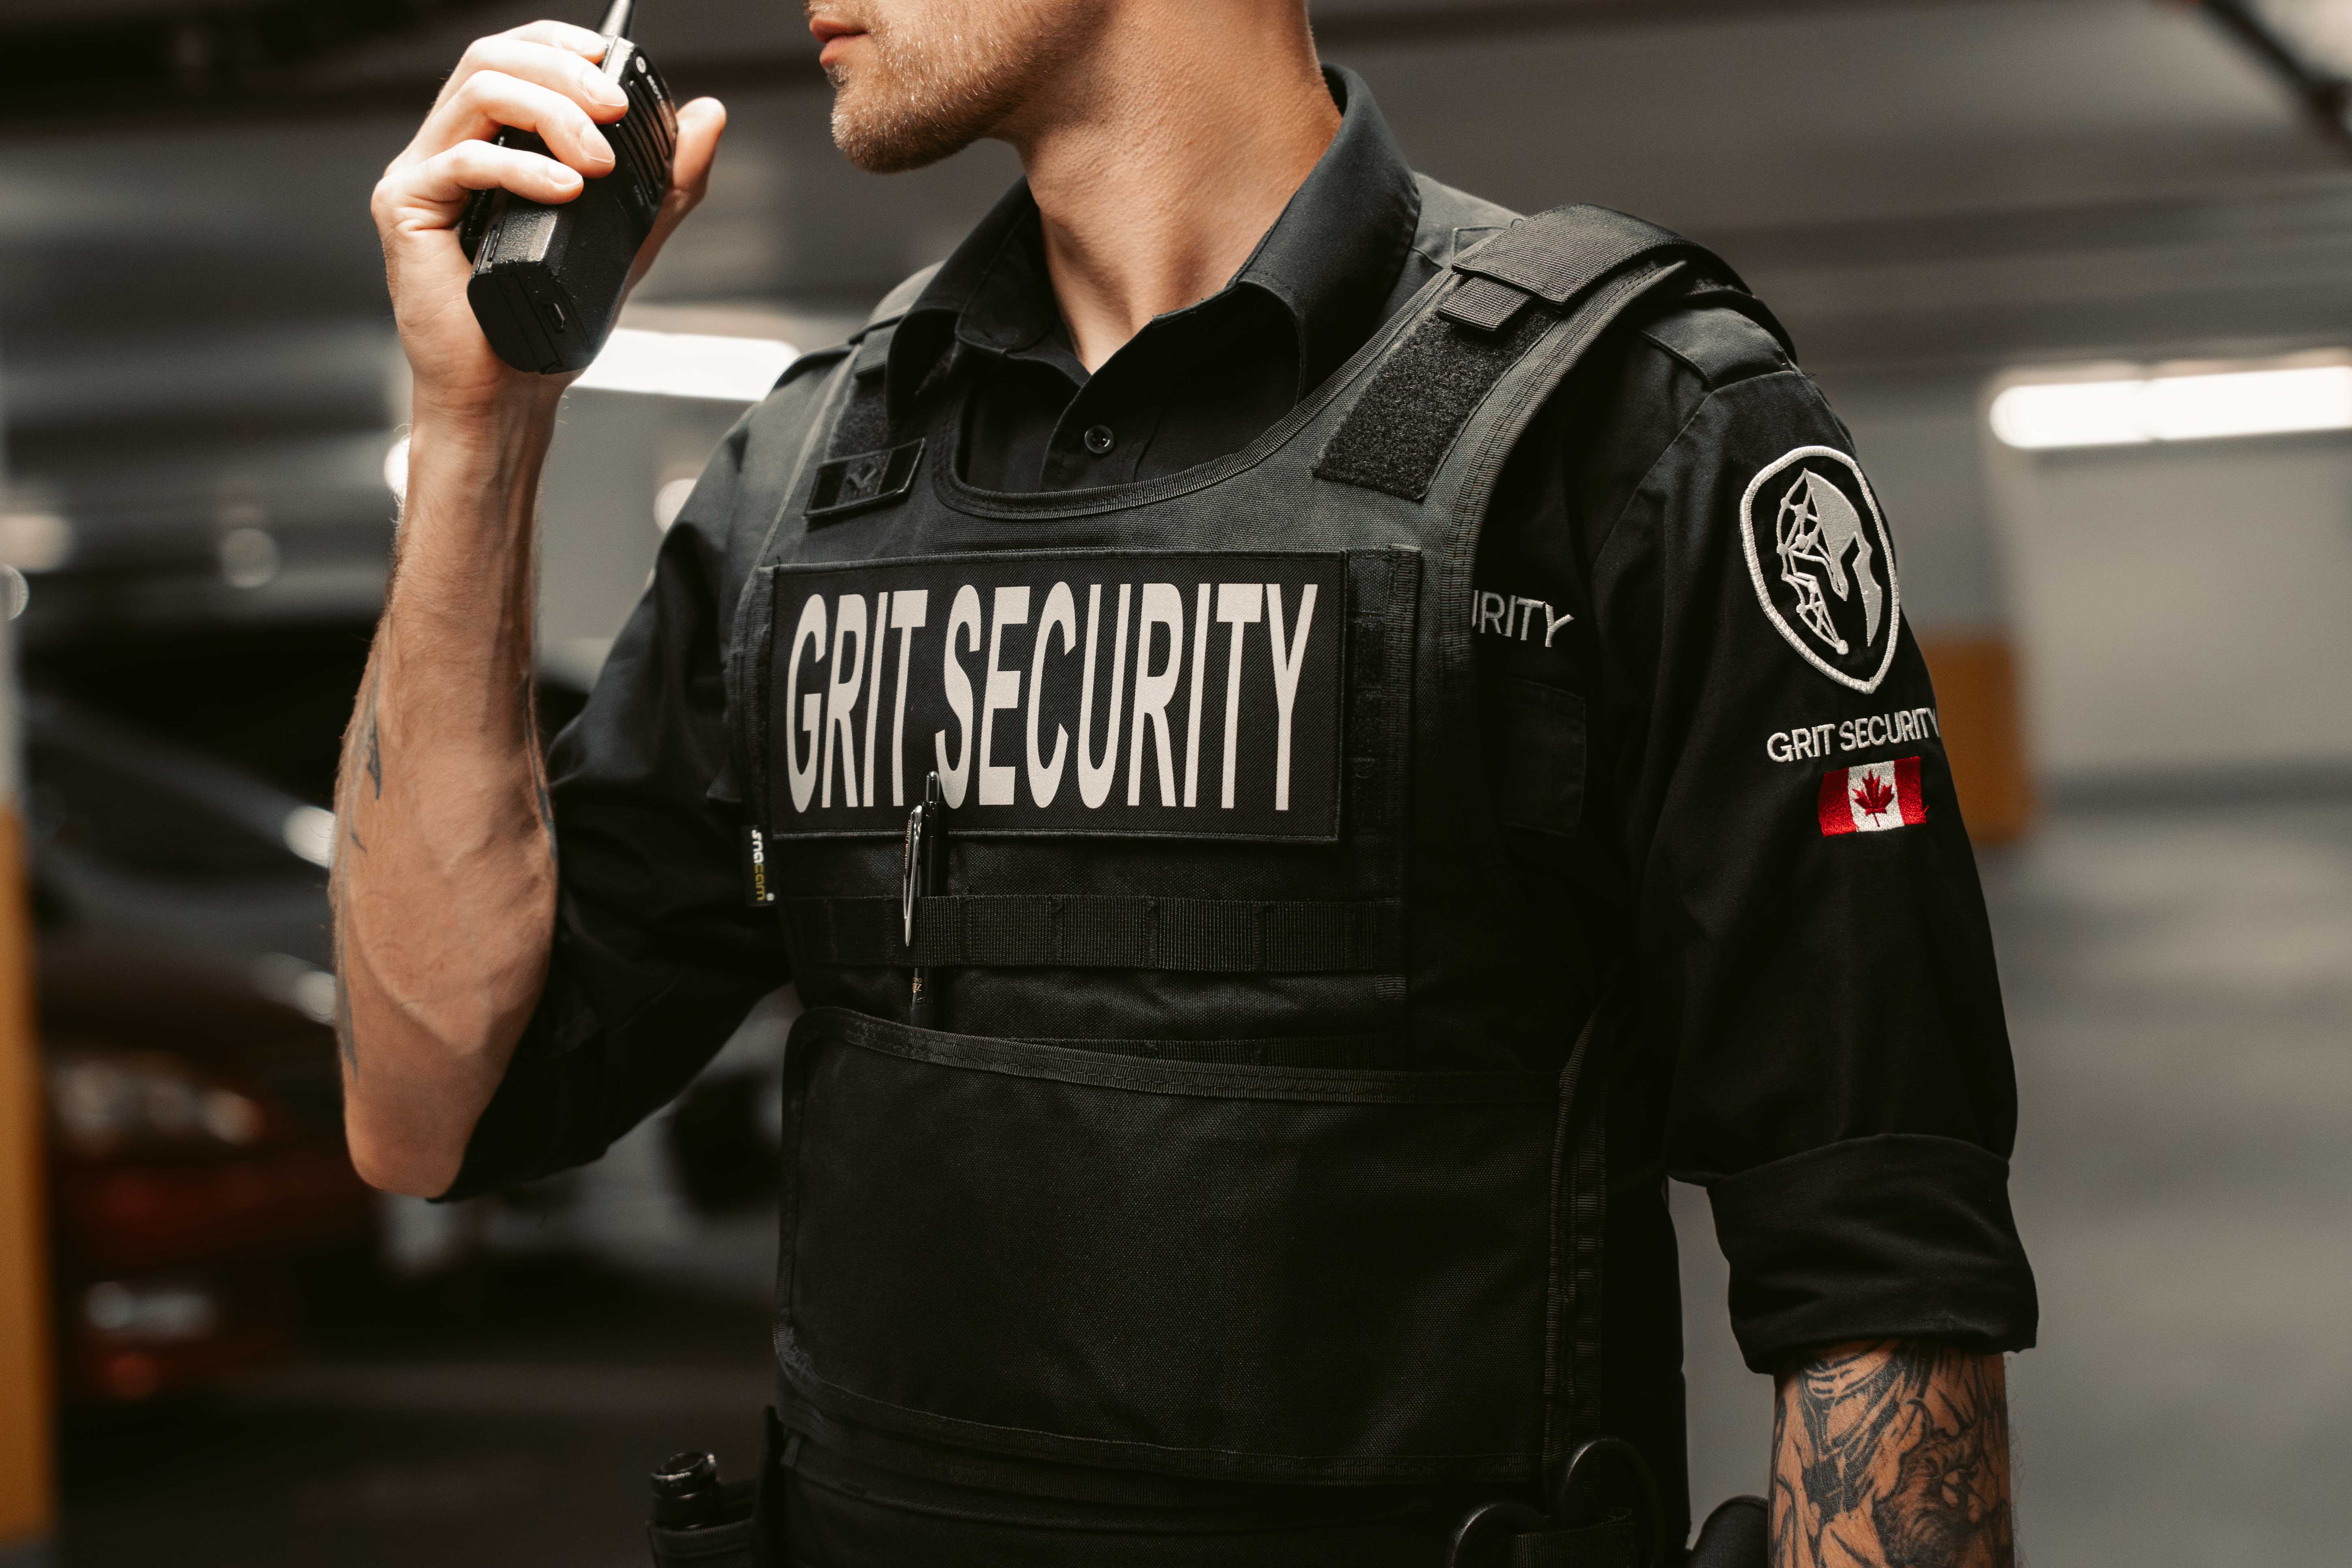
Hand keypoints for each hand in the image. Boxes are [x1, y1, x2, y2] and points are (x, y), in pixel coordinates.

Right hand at [371, 20, 727, 414]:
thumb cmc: (551, 319)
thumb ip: (669, 178)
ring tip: (598, 160)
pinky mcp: (405, 207)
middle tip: (616, 108)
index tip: (615, 61)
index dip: (562, 45)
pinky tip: (564, 191)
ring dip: (550, 113)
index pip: (517, 57)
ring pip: (478, 93)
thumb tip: (708, 114)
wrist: (510, 391)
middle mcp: (449, 146)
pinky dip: (521, 169)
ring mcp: (423, 173)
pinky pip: (461, 161)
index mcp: (493, 142)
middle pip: (493, 59)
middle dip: (564, 73)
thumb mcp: (630, 237)